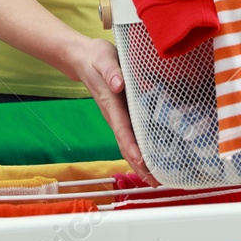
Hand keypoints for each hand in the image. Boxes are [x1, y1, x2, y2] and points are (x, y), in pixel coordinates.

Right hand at [66, 36, 159, 187]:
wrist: (84, 58)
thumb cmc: (97, 58)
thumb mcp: (104, 59)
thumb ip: (111, 71)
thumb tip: (118, 85)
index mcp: (111, 104)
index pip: (123, 131)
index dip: (133, 149)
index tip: (143, 164)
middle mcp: (113, 116)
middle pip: (126, 146)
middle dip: (139, 165)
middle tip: (156, 182)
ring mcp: (117, 117)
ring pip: (128, 145)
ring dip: (140, 163)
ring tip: (156, 180)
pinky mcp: (121, 114)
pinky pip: (130, 137)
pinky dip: (140, 151)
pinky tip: (151, 159)